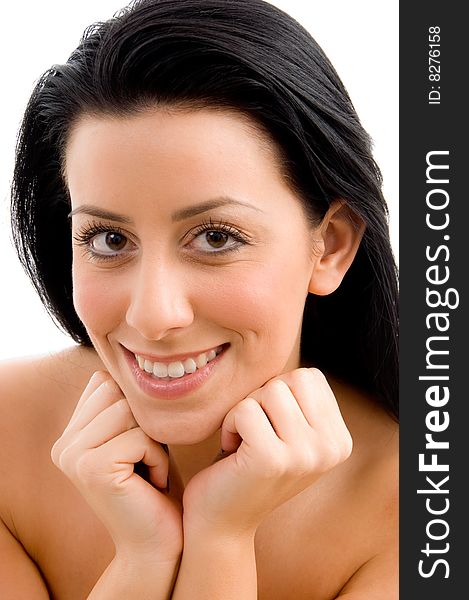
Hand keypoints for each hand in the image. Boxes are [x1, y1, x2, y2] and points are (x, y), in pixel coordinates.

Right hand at [51, 371, 182, 562]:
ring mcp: (73, 456)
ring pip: (129, 411)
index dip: (135, 407)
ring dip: (153, 440)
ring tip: (148, 469)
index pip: (105, 382)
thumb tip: (127, 362)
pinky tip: (151, 482)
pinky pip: (141, 436)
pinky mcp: (91, 468)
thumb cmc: (154, 484)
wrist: (156, 542)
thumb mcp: (135, 435)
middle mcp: (64, 444)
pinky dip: (158, 457)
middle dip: (144, 422)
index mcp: (71, 434)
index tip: (140, 444)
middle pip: (117, 393)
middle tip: (145, 459)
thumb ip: (120, 404)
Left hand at [182, 368, 352, 535]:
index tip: (269, 426)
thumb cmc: (247, 464)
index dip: (278, 393)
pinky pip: (245, 409)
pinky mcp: (272, 459)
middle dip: (262, 399)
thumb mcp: (287, 431)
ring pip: (269, 390)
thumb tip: (285, 344)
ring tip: (243, 441)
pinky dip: (229, 424)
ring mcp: (306, 455)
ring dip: (244, 411)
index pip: (310, 376)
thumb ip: (299, 399)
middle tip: (253, 433)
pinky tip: (231, 451)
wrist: (222, 520)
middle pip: (291, 379)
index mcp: (339, 439)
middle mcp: (331, 449)